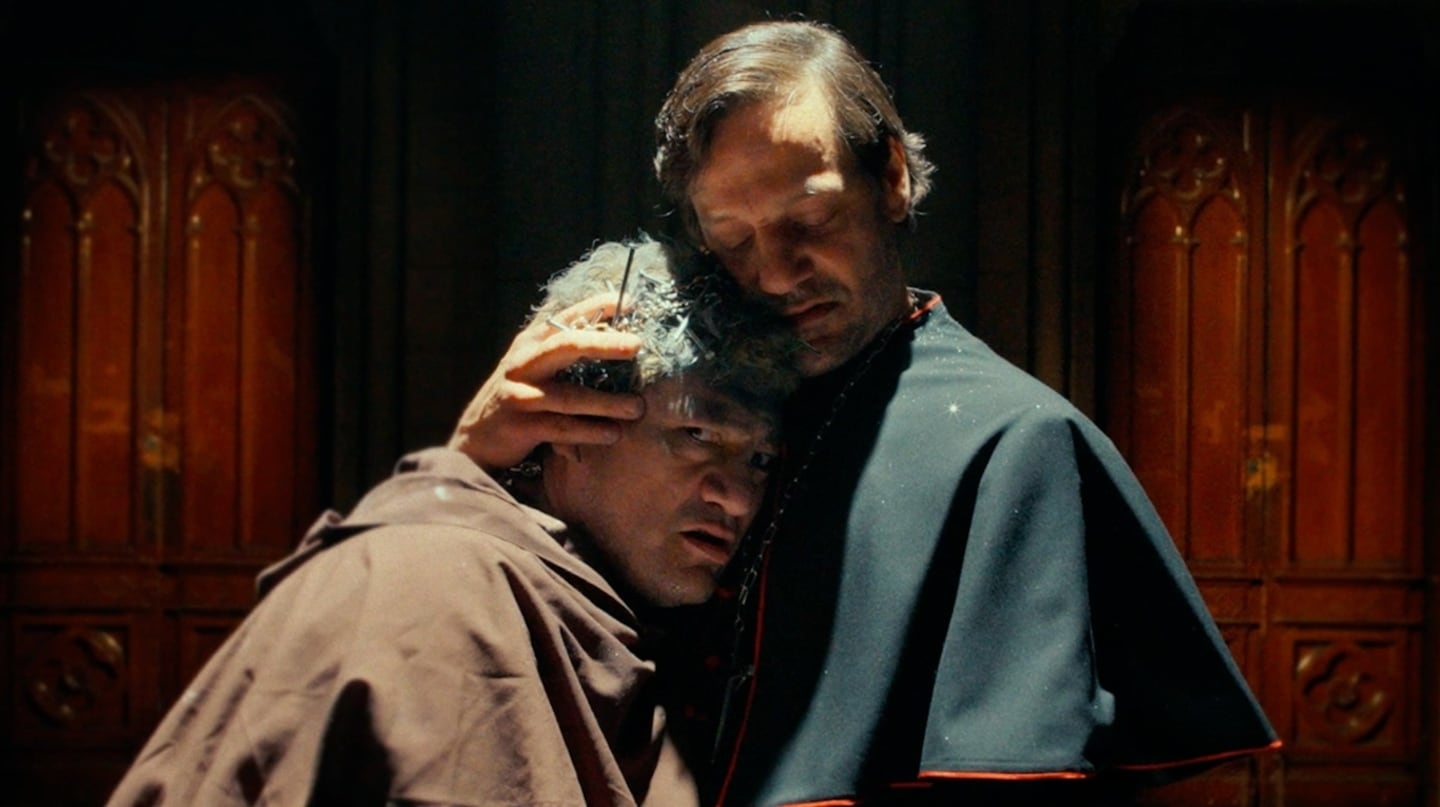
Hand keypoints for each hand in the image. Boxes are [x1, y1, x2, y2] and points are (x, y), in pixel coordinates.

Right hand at [449, 294, 645, 470]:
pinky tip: (613, 434)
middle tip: (637, 345)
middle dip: (603, 344)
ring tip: (636, 407)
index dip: (596, 307)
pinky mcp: (519, 426)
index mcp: (531, 342)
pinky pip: (561, 428)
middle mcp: (523, 363)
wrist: (476, 437)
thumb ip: (564, 352)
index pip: (565, 317)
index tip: (628, 302)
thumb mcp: (534, 366)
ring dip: (606, 402)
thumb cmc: (520, 396)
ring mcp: (520, 394)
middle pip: (566, 346)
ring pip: (569, 396)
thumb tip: (618, 336)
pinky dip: (589, 432)